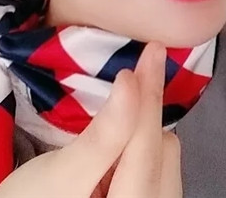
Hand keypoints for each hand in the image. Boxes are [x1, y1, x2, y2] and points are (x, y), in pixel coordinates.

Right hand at [97, 41, 182, 197]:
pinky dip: (140, 145)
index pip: (148, 145)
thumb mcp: (62, 174)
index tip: (152, 50)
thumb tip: (131, 83)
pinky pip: (155, 169)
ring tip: (117, 115)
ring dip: (143, 127)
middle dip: (146, 110)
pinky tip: (121, 138)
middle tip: (135, 70)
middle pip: (163, 152)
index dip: (148, 94)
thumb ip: (103, 134)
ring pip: (163, 160)